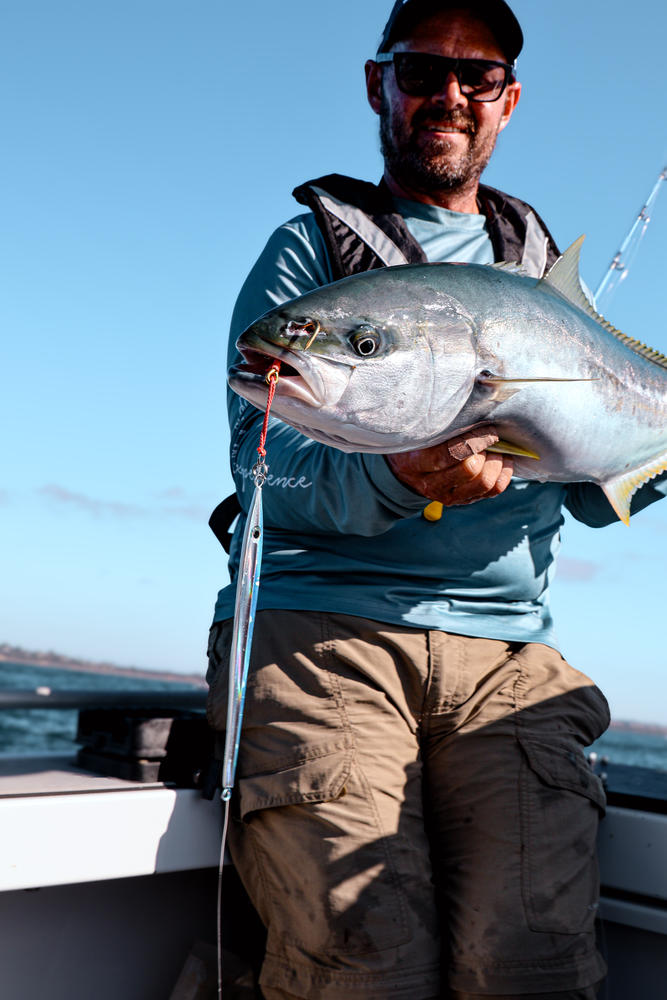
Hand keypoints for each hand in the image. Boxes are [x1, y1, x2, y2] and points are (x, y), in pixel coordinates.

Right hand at [386, 426, 513, 506]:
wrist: (404, 471)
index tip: (483, 426)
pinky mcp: (464, 500)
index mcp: (416, 464)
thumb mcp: (416, 429)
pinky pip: (493, 490)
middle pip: (470, 470)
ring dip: (497, 461)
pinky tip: (502, 458)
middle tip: (490, 434)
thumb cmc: (415, 441)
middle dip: (486, 449)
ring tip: (495, 447)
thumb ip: (436, 419)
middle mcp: (431, 484)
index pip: (450, 454)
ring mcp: (449, 496)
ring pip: (484, 482)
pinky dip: (504, 473)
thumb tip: (469, 395)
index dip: (473, 440)